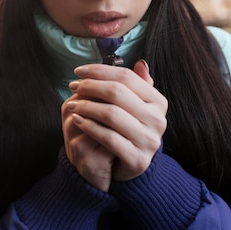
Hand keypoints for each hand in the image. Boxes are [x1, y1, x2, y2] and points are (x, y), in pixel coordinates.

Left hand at [63, 60, 167, 183]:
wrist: (131, 166)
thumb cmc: (128, 129)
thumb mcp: (135, 106)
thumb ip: (137, 85)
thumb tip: (140, 63)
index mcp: (158, 102)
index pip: (127, 77)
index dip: (100, 71)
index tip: (78, 71)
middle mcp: (158, 120)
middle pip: (117, 93)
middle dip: (90, 86)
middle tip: (73, 86)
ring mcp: (149, 141)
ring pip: (111, 114)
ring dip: (86, 106)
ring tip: (72, 104)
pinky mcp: (137, 159)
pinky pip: (108, 137)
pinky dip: (89, 126)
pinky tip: (77, 120)